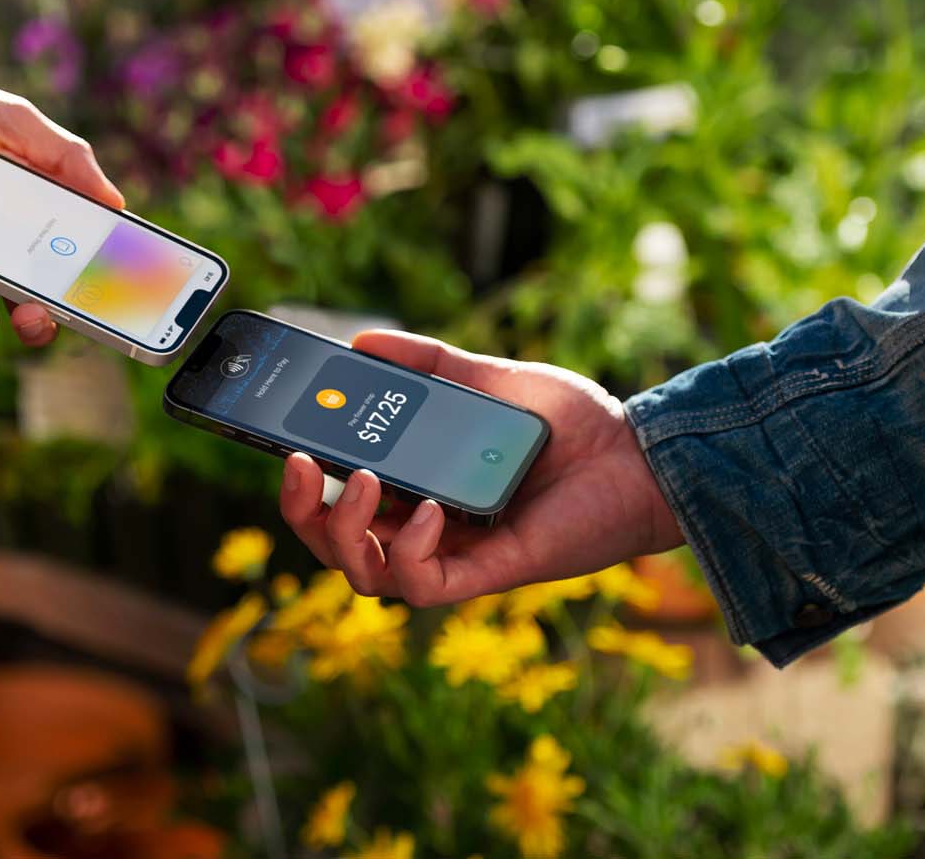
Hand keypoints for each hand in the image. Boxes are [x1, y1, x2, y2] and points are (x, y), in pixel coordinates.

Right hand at [276, 330, 683, 606]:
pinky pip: (422, 585)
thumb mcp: (488, 380)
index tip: (284, 441)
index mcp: (416, 487)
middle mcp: (424, 528)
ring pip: (364, 575)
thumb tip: (363, 339)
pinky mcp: (486, 574)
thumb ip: (428, 362)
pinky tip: (425, 512)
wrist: (640, 455)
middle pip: (335, 545)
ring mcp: (452, 555)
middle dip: (303, 512)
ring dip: (344, 532)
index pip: (339, 498)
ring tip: (363, 483)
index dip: (302, 483)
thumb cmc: (573, 425)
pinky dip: (406, 552)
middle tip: (301, 465)